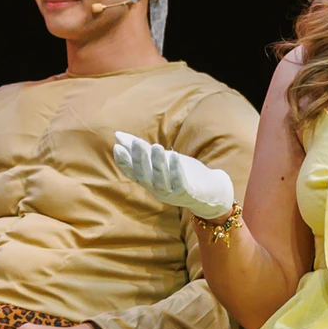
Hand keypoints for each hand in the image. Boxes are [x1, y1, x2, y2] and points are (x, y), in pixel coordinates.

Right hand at [111, 130, 234, 220]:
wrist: (210, 191)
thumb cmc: (182, 172)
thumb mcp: (160, 159)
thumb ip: (142, 149)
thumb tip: (117, 135)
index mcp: (149, 181)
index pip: (131, 173)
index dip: (123, 162)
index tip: (116, 147)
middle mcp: (156, 189)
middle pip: (144, 176)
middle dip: (139, 159)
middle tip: (137, 143)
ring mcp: (171, 193)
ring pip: (160, 180)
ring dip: (157, 163)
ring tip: (156, 146)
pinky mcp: (187, 194)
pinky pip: (179, 182)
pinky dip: (175, 169)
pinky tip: (174, 155)